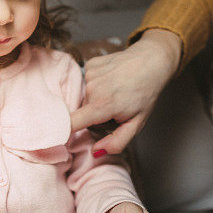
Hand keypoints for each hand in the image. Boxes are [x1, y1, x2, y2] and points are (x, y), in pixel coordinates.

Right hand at [70, 29, 181, 154]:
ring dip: (96, 100)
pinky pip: (87, 83)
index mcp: (102, 105)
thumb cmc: (146, 93)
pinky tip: (112, 81)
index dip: (63, 132)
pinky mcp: (90, 64)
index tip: (61, 139)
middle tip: (114, 110)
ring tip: (115, 93)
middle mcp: (92, 88)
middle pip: (82, 112)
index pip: (71, 123)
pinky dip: (97, 85)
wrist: (151, 61)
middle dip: (94, 116)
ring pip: (85, 98)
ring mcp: (90, 73)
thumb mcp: (137, 123)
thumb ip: (117, 142)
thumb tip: (96, 152)